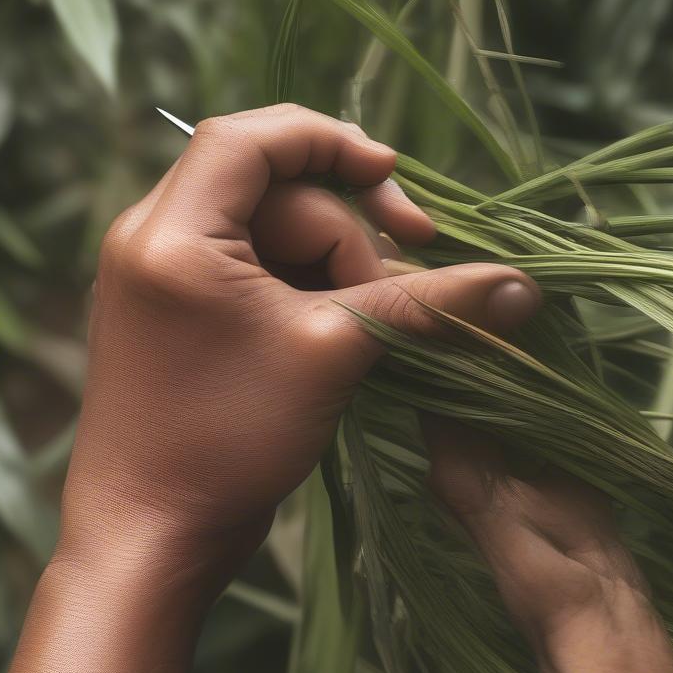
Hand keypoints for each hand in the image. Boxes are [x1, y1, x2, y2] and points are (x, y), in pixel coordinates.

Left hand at [58, 105, 540, 592]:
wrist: (151, 535)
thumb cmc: (229, 440)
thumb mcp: (335, 353)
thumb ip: (427, 304)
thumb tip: (522, 284)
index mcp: (175, 231)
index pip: (254, 136)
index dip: (331, 143)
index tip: (394, 178)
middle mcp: (154, 237)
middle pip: (276, 193)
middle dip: (345, 236)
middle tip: (397, 292)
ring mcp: (161, 277)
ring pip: (270, 236)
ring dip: (331, 270)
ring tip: (363, 332)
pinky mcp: (178, 314)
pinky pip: (251, 272)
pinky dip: (302, 292)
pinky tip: (337, 335)